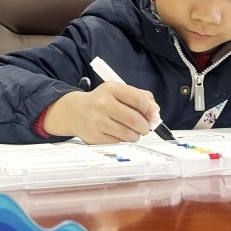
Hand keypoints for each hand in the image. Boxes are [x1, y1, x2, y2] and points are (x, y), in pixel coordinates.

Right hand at [43, 82, 160, 143]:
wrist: (75, 112)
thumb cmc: (102, 101)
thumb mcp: (119, 92)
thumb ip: (140, 98)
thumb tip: (155, 112)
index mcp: (111, 88)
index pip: (138, 99)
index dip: (150, 110)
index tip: (153, 116)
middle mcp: (103, 103)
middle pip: (135, 119)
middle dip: (145, 126)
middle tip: (145, 127)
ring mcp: (97, 121)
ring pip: (129, 134)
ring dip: (135, 135)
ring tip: (131, 131)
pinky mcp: (94, 136)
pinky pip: (119, 142)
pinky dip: (123, 140)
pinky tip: (118, 133)